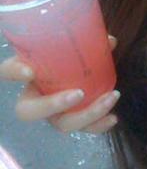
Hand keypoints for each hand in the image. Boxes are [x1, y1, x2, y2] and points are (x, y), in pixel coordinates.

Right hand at [0, 35, 119, 134]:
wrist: (76, 70)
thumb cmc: (66, 54)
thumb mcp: (69, 44)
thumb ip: (84, 39)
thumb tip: (110, 41)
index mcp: (26, 73)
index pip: (6, 72)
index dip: (14, 73)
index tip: (29, 71)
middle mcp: (33, 97)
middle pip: (30, 111)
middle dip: (54, 105)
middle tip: (79, 93)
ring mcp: (51, 114)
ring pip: (61, 123)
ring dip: (87, 114)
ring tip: (110, 98)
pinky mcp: (69, 120)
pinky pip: (81, 129)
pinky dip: (98, 126)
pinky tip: (113, 118)